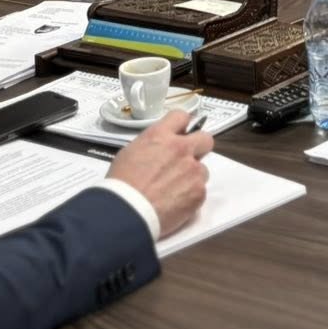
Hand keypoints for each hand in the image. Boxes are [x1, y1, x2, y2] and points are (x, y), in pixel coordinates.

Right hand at [106, 111, 215, 236]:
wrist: (127, 212)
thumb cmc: (122, 184)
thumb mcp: (130, 152)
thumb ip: (152, 145)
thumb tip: (162, 148)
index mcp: (161, 136)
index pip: (182, 116)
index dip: (182, 126)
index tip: (180, 134)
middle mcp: (181, 149)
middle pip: (205, 139)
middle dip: (198, 147)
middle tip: (186, 160)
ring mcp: (192, 170)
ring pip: (203, 169)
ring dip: (192, 176)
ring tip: (174, 189)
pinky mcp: (199, 192)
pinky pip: (200, 190)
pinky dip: (190, 196)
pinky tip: (175, 203)